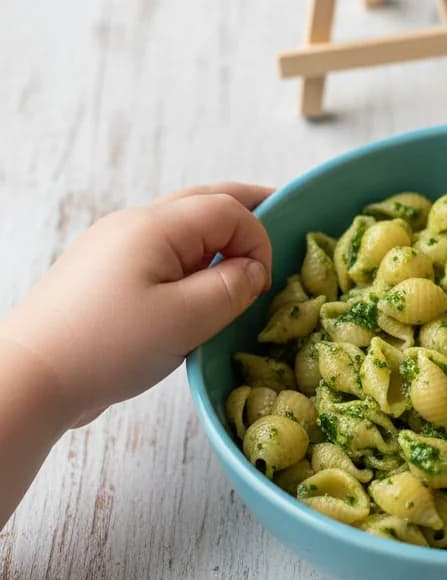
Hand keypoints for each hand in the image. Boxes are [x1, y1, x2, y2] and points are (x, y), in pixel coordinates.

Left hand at [0, 183, 273, 428]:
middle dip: (248, 208)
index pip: (228, 208)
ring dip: (220, 234)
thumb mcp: (187, 319)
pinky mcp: (105, 273)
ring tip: (247, 256)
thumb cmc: (107, 347)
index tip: (263, 282)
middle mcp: (134, 224)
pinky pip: (163, 250)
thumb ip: (231, 286)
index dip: (258, 238)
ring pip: (183, 224)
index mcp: (155, 226)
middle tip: (282, 216)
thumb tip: (252, 270)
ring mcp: (115, 246)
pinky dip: (194, 255)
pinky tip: (202, 283)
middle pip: (205, 200)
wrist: (30, 379)